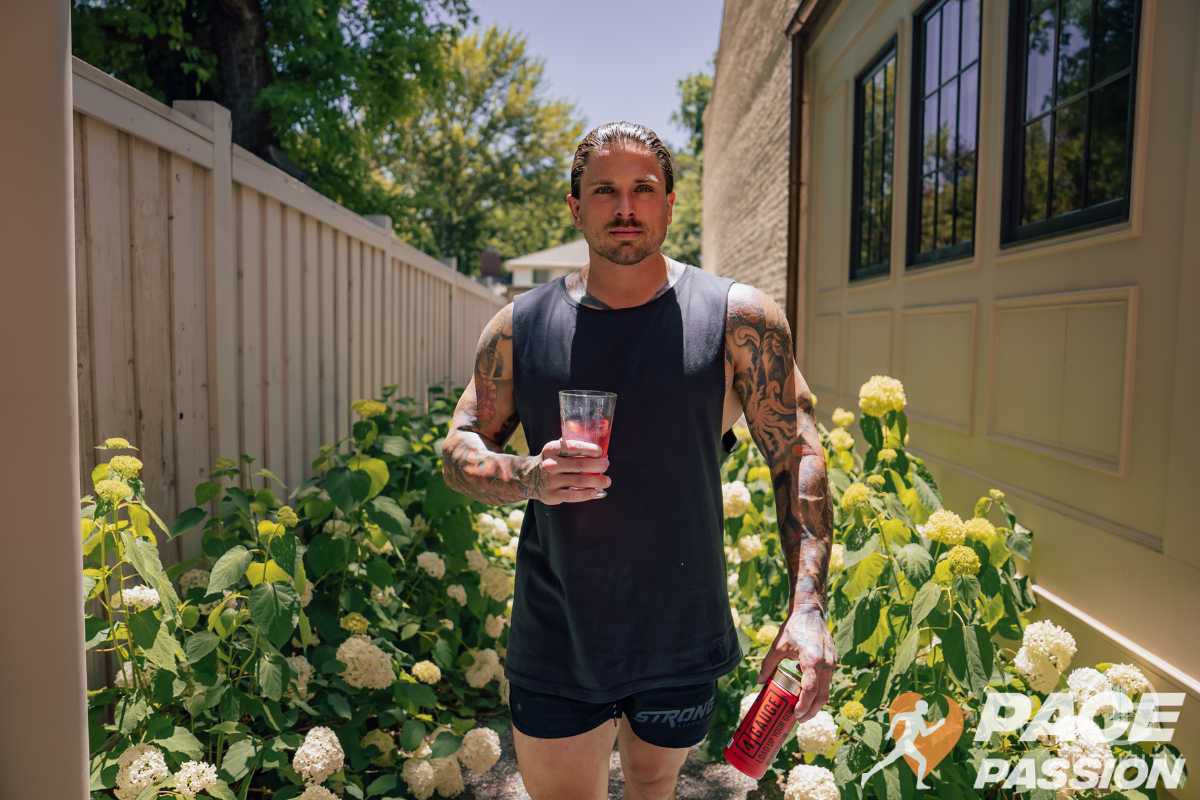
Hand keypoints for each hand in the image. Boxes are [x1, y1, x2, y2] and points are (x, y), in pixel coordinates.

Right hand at [527, 439, 610, 504]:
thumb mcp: (555, 449)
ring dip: (597, 481)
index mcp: (552, 449)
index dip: (590, 449)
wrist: (529, 478)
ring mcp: (551, 481)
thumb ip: (572, 447)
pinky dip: (588, 493)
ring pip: (580, 481)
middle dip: (598, 465)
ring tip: (606, 481)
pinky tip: (596, 491)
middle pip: (579, 465)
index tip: (601, 452)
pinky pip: (575, 495)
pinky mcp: (552, 495)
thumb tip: (599, 450)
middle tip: (606, 465)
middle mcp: (550, 464)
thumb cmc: (551, 461)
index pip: (573, 447)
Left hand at [756, 606, 836, 722]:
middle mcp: (826, 664)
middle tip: (800, 719)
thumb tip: (759, 682)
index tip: (795, 714)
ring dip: (817, 703)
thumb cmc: (794, 628)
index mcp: (811, 660)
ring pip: (827, 690)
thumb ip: (768, 665)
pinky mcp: (834, 661)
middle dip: (812, 711)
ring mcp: (832, 663)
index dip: (804, 705)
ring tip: (804, 711)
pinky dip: (819, 690)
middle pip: (822, 696)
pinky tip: (807, 693)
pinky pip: (828, 681)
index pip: (810, 690)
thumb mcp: (777, 646)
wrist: (811, 612)